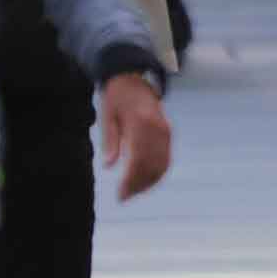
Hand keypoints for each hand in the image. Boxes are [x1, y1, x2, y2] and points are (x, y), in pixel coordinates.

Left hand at [98, 73, 173, 198]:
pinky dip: (157, 173)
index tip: (120, 194)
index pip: (138, 159)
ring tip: (132, 192)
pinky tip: (144, 182)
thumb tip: (109, 166)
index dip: (130, 180)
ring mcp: (165, 131)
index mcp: (141, 122)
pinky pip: (166, 159)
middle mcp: (157, 128)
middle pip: (151, 165)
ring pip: (162, 165)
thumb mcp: (108, 116)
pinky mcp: (168, 133)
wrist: (134, 80)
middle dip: (138, 185)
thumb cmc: (117, 98)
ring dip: (148, 182)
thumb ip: (110, 140)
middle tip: (123, 197)